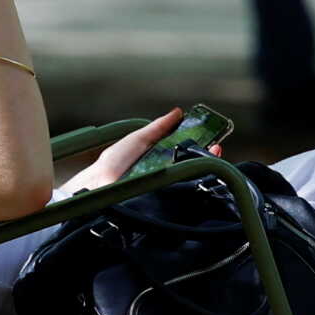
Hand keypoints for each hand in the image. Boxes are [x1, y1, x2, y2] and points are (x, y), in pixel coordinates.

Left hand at [74, 107, 215, 191]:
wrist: (98, 188)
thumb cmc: (112, 164)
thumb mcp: (138, 140)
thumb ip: (158, 127)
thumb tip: (177, 112)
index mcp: (159, 157)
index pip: (186, 149)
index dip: (201, 144)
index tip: (213, 139)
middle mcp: (164, 172)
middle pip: (192, 164)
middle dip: (206, 156)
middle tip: (216, 149)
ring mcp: (165, 187)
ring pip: (191, 179)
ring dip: (202, 169)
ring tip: (211, 157)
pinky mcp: (164, 201)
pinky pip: (183, 194)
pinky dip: (192, 185)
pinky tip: (198, 176)